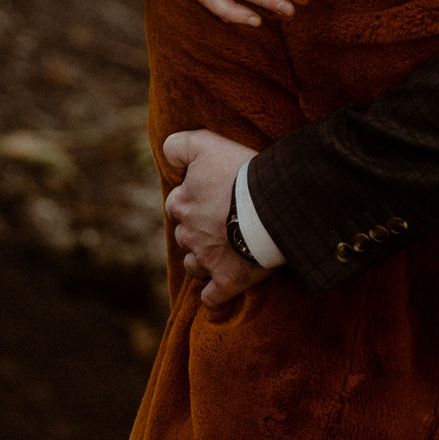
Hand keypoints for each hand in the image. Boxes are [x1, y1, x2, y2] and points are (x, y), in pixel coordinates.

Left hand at [162, 130, 274, 308]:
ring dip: (203, 260)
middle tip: (221, 222)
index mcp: (182, 204)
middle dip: (197, 231)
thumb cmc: (241, 171)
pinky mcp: (227, 280)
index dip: (194, 198)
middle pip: (185, 235)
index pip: (177, 203)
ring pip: (194, 265)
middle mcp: (189, 233)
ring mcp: (207, 260)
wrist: (273, 203)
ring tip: (224, 251)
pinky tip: (221, 286)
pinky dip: (215, 293)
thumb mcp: (206, 143)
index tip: (213, 195)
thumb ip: (178, 145)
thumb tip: (166, 155)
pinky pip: (212, 296)